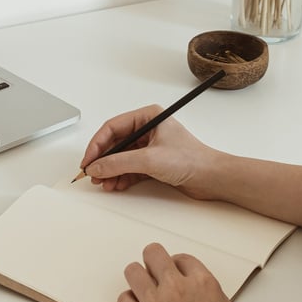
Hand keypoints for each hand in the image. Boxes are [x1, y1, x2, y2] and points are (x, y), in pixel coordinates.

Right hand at [78, 105, 226, 198]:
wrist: (213, 178)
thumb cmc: (192, 159)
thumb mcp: (149, 159)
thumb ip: (119, 163)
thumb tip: (96, 166)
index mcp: (148, 117)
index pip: (113, 127)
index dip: (97, 145)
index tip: (88, 160)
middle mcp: (148, 129)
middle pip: (115, 143)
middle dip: (103, 160)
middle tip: (92, 174)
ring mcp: (150, 147)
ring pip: (121, 158)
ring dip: (111, 171)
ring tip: (104, 183)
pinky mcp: (153, 163)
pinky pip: (130, 168)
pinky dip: (121, 177)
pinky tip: (115, 185)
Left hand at [119, 243, 262, 301]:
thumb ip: (214, 296)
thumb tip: (202, 293)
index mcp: (203, 283)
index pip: (181, 258)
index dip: (178, 265)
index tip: (175, 273)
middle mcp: (177, 289)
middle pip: (153, 253)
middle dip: (154, 261)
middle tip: (155, 272)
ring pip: (133, 271)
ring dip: (138, 277)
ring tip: (143, 288)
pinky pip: (124, 299)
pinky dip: (129, 301)